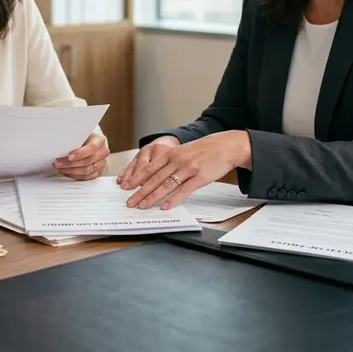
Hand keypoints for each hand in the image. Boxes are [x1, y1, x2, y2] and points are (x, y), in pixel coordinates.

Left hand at [54, 133, 108, 179]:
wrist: (90, 143)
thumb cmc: (84, 138)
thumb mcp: (80, 135)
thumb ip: (74, 140)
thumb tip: (61, 146)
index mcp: (100, 140)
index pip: (92, 148)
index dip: (80, 153)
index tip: (69, 156)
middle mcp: (103, 152)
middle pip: (88, 161)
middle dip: (70, 164)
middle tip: (58, 163)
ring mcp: (102, 163)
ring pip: (87, 171)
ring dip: (71, 171)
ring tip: (60, 168)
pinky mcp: (99, 172)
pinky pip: (87, 177)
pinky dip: (75, 176)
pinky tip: (67, 172)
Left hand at [120, 131, 250, 209]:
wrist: (226, 146)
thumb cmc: (204, 150)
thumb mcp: (184, 151)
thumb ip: (170, 161)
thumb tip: (156, 175)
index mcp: (171, 153)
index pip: (149, 168)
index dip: (136, 178)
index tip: (126, 186)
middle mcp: (177, 160)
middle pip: (154, 178)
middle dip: (140, 192)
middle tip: (130, 202)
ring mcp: (188, 169)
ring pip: (166, 185)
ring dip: (152, 197)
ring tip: (142, 206)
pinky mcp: (200, 177)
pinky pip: (183, 191)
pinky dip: (173, 200)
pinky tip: (164, 206)